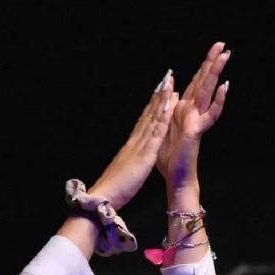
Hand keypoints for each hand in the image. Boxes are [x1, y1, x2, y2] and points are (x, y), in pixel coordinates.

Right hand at [85, 72, 177, 211]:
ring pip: (152, 118)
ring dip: (161, 100)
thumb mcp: (125, 171)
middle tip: (166, 78)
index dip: (151, 106)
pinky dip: (162, 117)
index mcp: (131, 146)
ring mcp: (139, 145)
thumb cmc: (114, 189)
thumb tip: (130, 158)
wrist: (105, 196)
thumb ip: (129, 161)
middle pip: (148, 114)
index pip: (144, 122)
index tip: (159, 92)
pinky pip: (156, 132)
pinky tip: (169, 105)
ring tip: (169, 82)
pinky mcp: (144, 153)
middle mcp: (134, 141)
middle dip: (158, 96)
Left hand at [157, 42, 229, 192]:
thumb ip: (169, 108)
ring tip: (225, 56)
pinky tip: (224, 88)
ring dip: (216, 74)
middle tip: (222, 45)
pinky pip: (210, 115)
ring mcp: (197, 120)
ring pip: (208, 92)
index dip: (203, 65)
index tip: (212, 49)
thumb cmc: (170, 157)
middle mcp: (192, 112)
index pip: (195, 82)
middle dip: (212, 62)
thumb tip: (174, 92)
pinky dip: (218, 101)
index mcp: (183, 109)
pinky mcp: (197, 131)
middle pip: (203, 82)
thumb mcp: (164, 126)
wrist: (176, 177)